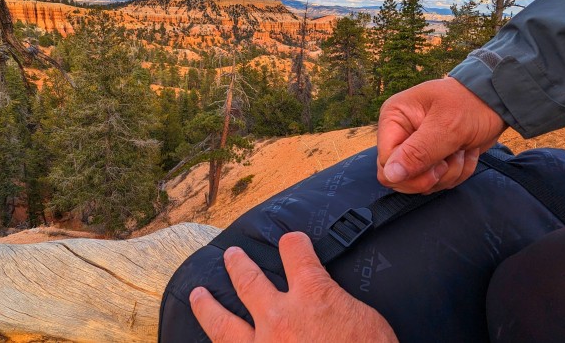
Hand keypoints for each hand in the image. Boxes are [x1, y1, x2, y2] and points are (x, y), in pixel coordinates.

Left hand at [190, 232, 397, 342]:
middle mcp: (279, 316)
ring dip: (207, 306)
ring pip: (223, 322)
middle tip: (230, 256)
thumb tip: (329, 304)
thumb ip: (338, 303)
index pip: (296, 253)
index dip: (294, 244)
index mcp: (312, 295)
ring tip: (197, 294)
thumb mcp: (367, 320)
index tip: (291, 242)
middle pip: (248, 280)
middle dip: (238, 265)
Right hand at [377, 77, 506, 193]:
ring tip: (462, 151)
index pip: (386, 163)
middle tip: (451, 158)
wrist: (496, 102)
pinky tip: (466, 154)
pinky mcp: (431, 159)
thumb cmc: (470, 105)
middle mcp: (399, 134)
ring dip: (449, 174)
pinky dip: (457, 173)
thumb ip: (418, 152)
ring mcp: (415, 148)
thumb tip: (390, 174)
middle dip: (432, 176)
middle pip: (400, 178)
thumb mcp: (447, 126)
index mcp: (394, 119)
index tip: (439, 166)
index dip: (410, 174)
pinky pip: (437, 182)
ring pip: (421, 183)